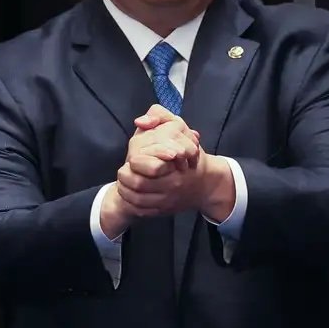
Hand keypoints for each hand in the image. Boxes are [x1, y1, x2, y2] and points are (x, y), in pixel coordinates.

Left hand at [99, 108, 201, 235]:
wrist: (205, 183)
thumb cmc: (188, 152)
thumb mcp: (177, 127)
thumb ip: (158, 116)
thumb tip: (140, 121)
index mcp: (174, 164)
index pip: (149, 166)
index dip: (135, 162)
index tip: (132, 159)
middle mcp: (172, 184)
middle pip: (139, 184)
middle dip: (125, 177)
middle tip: (123, 170)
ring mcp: (168, 200)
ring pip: (137, 200)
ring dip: (125, 191)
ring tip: (123, 181)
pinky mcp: (163, 211)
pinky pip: (142, 211)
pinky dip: (131, 204)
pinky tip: (129, 194)